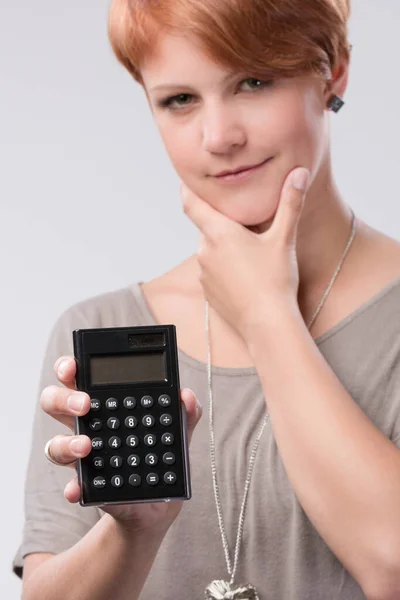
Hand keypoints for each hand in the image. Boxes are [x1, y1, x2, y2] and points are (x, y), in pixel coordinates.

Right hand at [40, 356, 201, 533]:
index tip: (73, 366)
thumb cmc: (161, 457)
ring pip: (55, 444)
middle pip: (54, 403)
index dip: (68, 367)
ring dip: (66, 443)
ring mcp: (83, 457)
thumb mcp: (178, 432)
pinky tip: (78, 489)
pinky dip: (73, 487)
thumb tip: (186, 396)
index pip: (78, 378)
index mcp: (106, 404)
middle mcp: (87, 427)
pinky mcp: (89, 487)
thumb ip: (185, 412)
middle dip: (63, 398)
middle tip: (85, 404)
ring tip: (86, 446)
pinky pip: (72, 485)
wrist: (159, 506)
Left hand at [180, 167, 309, 339]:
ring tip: (250, 255)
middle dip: (223, 225)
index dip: (188, 191)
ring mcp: (204, 274)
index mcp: (219, 233)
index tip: (186, 183)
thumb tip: (299, 173)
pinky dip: (225, 269)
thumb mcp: (284, 238)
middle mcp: (205, 251)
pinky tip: (246, 276)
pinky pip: (213, 273)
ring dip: (225, 248)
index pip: (192, 204)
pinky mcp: (208, 292)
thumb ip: (290, 203)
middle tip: (245, 225)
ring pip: (211, 251)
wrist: (267, 324)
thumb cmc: (275, 281)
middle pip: (208, 228)